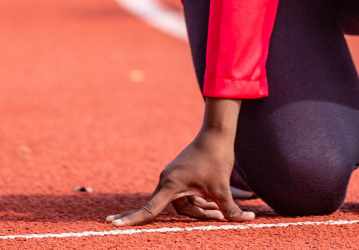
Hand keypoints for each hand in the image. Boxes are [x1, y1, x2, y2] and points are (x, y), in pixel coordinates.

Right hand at [107, 99, 250, 226]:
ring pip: (185, 202)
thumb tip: (247, 221)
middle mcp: (168, 180)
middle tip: (215, 217)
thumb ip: (230, 209)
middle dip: (197, 215)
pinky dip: (201, 199)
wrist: (217, 132)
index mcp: (171, 185)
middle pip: (178, 208)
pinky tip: (217, 203)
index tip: (111, 224)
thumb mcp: (222, 188)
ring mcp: (175, 176)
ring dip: (202, 208)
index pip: (149, 209)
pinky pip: (188, 193)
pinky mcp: (183, 173)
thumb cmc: (216, 158)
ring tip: (222, 211)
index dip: (131, 220)